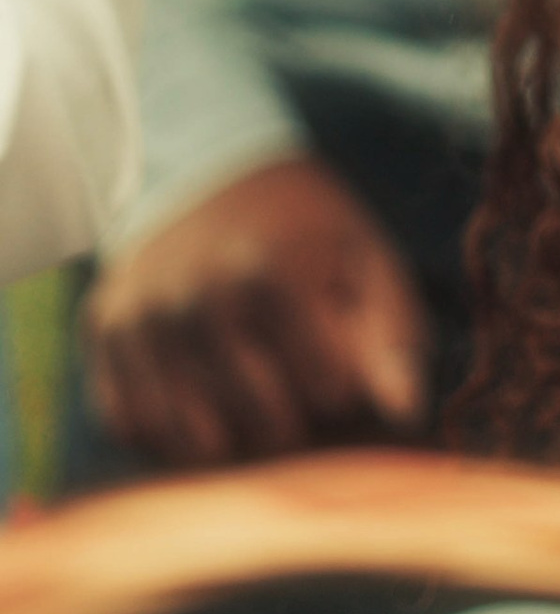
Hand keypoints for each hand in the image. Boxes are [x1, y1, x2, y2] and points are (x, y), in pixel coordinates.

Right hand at [85, 157, 431, 468]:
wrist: (213, 170)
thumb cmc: (307, 228)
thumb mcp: (367, 260)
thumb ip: (391, 336)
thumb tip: (402, 413)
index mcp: (272, 274)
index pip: (328, 395)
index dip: (344, 386)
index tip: (340, 357)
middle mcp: (197, 298)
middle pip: (265, 428)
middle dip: (295, 420)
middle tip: (296, 380)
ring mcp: (142, 318)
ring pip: (195, 443)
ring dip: (232, 435)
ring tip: (251, 391)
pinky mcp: (103, 331)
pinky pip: (133, 424)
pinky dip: (169, 427)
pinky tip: (197, 391)